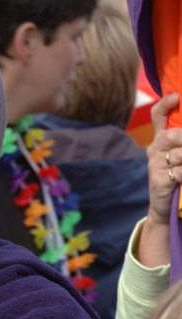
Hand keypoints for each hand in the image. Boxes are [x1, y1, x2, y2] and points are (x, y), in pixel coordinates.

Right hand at [146, 93, 181, 224]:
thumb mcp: (181, 155)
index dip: (164, 105)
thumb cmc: (178, 175)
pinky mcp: (158, 179)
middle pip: (171, 135)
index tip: (176, 97)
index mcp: (162, 140)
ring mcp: (155, 164)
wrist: (165, 205)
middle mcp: (155, 149)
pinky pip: (178, 172)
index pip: (158, 116)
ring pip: (178, 154)